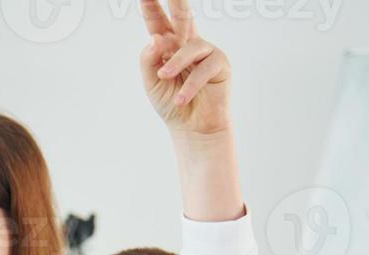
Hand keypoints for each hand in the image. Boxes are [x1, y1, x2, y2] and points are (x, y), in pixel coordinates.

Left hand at [140, 0, 231, 137]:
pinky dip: (189, 84)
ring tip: (164, 78)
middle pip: (182, 17)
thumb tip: (155, 38)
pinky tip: (180, 99)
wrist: (191, 128)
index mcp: (168, 46)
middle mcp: (187, 44)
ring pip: (190, 46)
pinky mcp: (219, 63)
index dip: (152, 8)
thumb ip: (149, 60)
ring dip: (175, 62)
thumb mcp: (152, 82)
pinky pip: (203, 68)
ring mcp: (205, 51)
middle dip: (177, 2)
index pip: (157, 23)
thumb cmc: (171, 103)